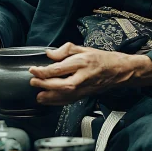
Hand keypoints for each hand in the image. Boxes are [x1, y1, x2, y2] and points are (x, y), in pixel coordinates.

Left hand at [28, 42, 151, 105]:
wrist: (119, 71)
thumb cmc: (100, 58)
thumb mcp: (83, 48)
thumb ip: (65, 50)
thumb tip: (49, 54)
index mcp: (82, 62)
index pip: (60, 68)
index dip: (44, 71)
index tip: (33, 69)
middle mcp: (83, 76)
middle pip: (62, 84)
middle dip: (45, 85)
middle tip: (33, 82)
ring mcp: (85, 88)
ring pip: (66, 95)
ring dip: (50, 97)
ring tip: (38, 96)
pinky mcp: (85, 95)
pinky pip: (70, 100)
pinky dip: (58, 102)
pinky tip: (48, 101)